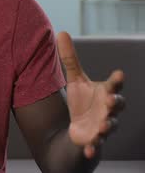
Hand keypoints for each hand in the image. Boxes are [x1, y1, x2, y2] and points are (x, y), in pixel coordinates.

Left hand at [57, 32, 124, 158]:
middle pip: (117, 105)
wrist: (80, 130)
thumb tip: (62, 32)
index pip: (113, 85)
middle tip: (111, 100)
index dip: (117, 80)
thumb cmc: (82, 102)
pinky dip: (93, 147)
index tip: (119, 74)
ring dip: (107, 126)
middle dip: (115, 102)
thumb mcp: (75, 80)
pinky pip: (96, 145)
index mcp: (104, 93)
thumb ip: (70, 59)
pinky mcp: (94, 141)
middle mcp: (107, 109)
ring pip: (110, 126)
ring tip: (103, 126)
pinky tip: (88, 148)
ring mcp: (103, 126)